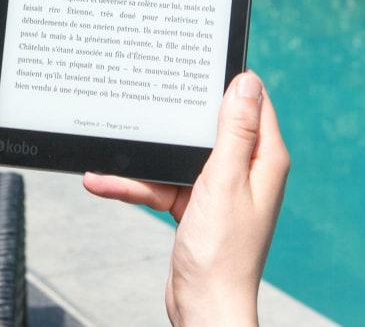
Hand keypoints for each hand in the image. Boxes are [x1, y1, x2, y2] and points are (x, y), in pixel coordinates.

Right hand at [83, 72, 288, 326]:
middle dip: (174, 115)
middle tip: (147, 91)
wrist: (204, 308)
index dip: (226, 82)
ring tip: (109, 146)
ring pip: (177, 156)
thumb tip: (246, 82)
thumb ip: (234, 132)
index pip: (251, 104)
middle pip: (207, 126)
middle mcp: (243, 171)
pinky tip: (101, 180)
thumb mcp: (224, 181)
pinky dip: (133, 184)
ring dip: (143, 157)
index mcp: (263, 159)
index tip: (196, 61)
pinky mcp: (193, 207)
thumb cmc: (222, 254)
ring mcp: (217, 190)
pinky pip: (160, 184)